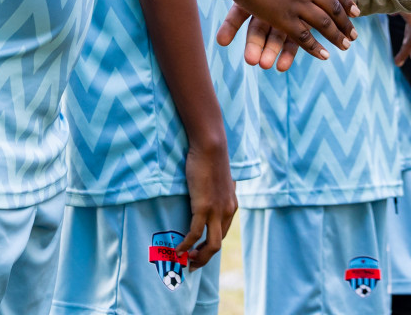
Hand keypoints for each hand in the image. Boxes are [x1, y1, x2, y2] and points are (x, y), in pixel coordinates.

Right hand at [175, 139, 235, 268]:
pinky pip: (195, 233)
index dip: (208, 246)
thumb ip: (217, 190)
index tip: (196, 251)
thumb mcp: (218, 179)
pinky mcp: (204, 207)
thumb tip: (207, 193)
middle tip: (190, 263)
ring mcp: (217, 211)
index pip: (222, 234)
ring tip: (186, 261)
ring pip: (211, 245)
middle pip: (217, 244)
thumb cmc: (211, 159)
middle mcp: (228, 211)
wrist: (211, 147)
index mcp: (231, 206)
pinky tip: (179, 248)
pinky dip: (187, 244)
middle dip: (203, 257)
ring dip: (198, 257)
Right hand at [216, 0, 358, 70]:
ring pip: (323, 24)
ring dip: (337, 36)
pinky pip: (304, 36)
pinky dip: (315, 47)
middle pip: (332, 8)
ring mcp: (297, 3)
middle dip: (345, 23)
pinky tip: (325, 55)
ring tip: (347, 46)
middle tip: (354, 34)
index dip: (344, 0)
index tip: (355, 11)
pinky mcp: (285, 19)